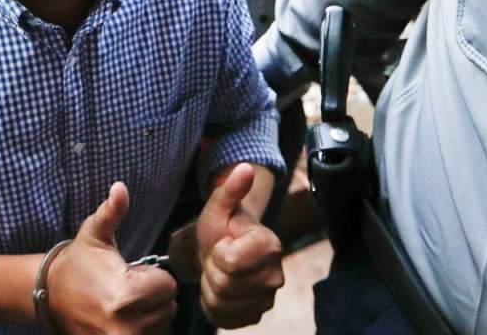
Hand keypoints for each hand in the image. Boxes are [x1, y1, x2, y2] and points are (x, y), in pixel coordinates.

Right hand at [48, 182, 176, 333]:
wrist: (51, 295)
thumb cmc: (79, 261)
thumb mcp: (95, 233)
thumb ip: (112, 211)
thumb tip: (120, 187)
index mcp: (126, 295)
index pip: (168, 286)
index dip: (152, 277)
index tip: (129, 274)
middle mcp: (128, 325)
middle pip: (168, 308)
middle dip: (152, 297)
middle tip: (125, 289)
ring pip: (161, 326)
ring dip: (148, 315)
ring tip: (122, 304)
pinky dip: (142, 329)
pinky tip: (123, 319)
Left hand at [195, 164, 284, 328]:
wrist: (227, 246)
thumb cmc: (223, 225)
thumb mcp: (219, 205)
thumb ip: (231, 188)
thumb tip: (244, 167)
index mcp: (269, 246)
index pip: (231, 262)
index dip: (218, 252)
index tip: (223, 242)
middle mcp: (274, 276)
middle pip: (224, 285)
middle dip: (212, 270)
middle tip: (218, 257)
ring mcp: (266, 298)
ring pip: (222, 304)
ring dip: (212, 288)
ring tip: (219, 271)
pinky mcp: (255, 315)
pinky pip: (224, 319)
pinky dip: (215, 306)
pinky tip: (220, 288)